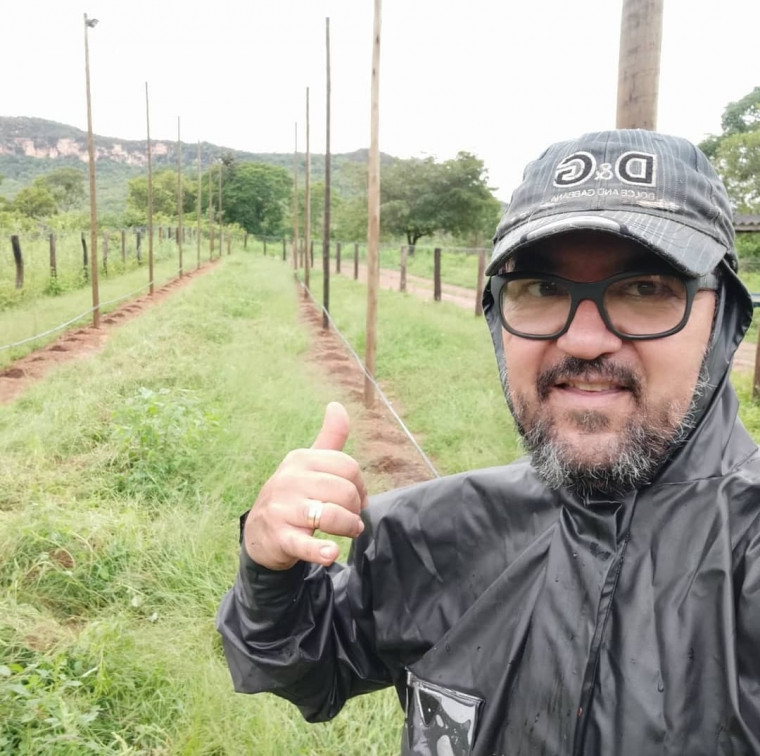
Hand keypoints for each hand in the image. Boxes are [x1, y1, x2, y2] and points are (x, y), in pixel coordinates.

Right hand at [243, 402, 368, 569]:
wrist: (260, 533)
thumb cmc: (293, 495)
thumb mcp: (308, 464)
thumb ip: (329, 438)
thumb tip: (337, 405)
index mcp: (300, 459)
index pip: (348, 467)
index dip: (361, 486)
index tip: (357, 499)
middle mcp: (290, 479)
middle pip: (344, 491)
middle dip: (356, 509)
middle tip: (352, 519)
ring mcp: (282, 508)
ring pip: (332, 515)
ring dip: (348, 527)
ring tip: (349, 532)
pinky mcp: (279, 536)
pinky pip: (304, 543)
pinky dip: (320, 551)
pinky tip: (331, 554)